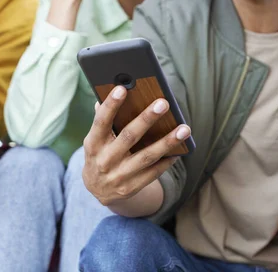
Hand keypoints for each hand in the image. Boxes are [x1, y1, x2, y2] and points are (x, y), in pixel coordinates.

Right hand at [82, 86, 190, 206]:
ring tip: (184, 128)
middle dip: (146, 119)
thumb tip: (116, 90)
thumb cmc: (100, 153)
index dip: (110, 105)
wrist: (98, 189)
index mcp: (93, 143)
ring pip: (146, 156)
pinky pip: (153, 172)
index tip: (121, 88)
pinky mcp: (131, 187)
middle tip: (163, 103)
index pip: (101, 121)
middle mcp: (104, 160)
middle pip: (128, 137)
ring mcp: (118, 175)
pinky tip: (180, 149)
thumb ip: (103, 118)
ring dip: (167, 142)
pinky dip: (167, 160)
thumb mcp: (96, 139)